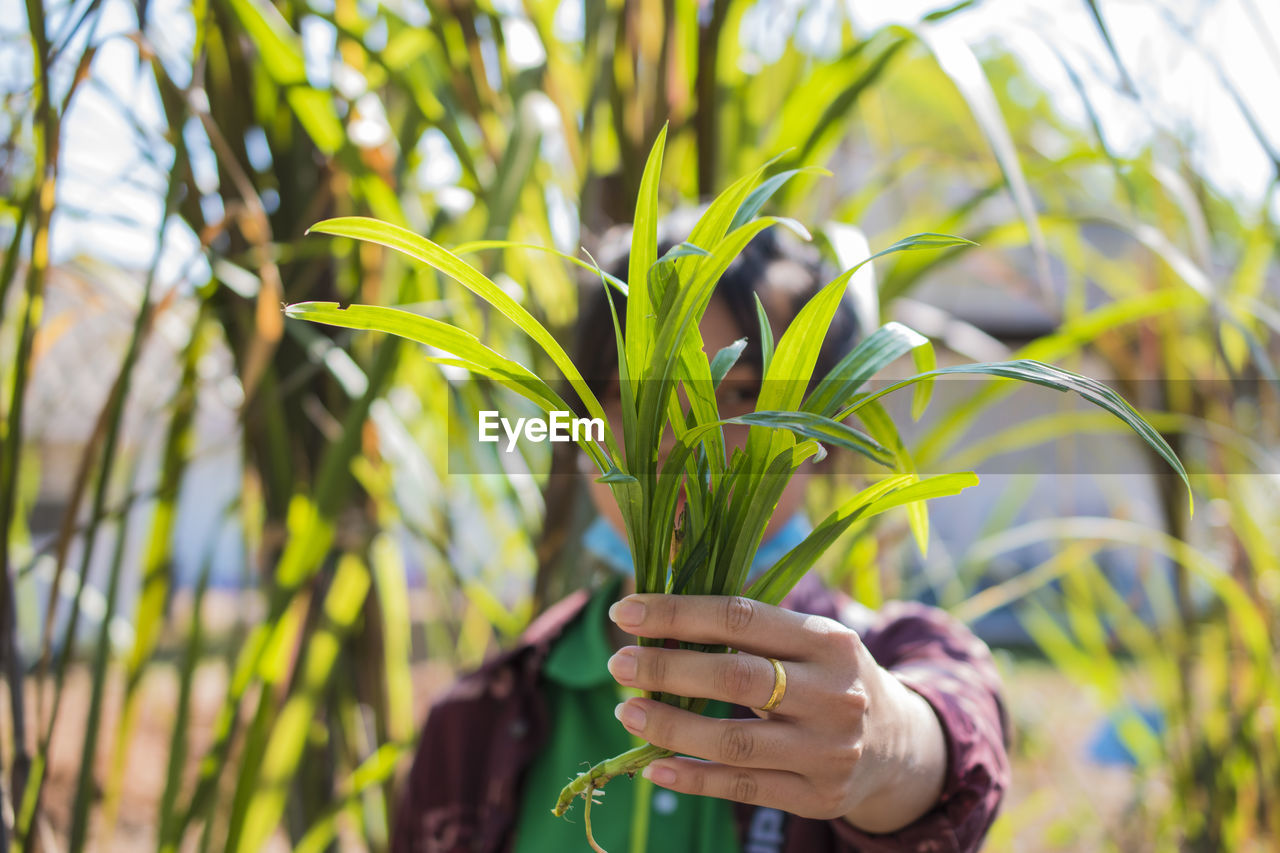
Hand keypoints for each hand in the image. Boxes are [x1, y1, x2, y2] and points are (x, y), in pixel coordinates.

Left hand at [605, 593, 946, 832]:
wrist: (897, 745)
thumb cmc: (827, 678)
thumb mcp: (809, 641)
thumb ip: (748, 629)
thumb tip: (655, 615)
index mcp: (828, 640)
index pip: (740, 618)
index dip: (677, 613)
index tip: (625, 611)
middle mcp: (834, 694)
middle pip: (735, 678)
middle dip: (667, 669)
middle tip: (618, 662)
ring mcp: (828, 750)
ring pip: (733, 741)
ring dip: (669, 727)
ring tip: (626, 711)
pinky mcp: (817, 795)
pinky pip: (741, 787)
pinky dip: (692, 778)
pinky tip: (653, 766)